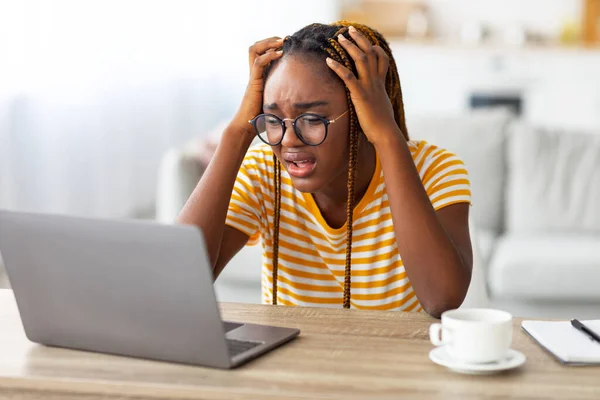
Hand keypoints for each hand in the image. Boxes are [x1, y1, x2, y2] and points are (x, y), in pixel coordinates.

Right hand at [231, 37, 282, 137]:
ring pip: (254, 50)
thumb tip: (304, 99)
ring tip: (280, 42)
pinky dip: (268, 55)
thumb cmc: (262, 118)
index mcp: (259, 76)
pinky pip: (258, 62)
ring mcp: (253, 76)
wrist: (247, 126)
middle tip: (283, 40)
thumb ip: (285, 96)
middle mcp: (254, 73)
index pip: (261, 53)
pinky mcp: (253, 82)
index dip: (272, 45)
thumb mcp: (276, 102)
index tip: (286, 44)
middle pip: (255, 48)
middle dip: (270, 40)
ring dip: (268, 43)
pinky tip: (279, 54)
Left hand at [326, 26, 399, 144]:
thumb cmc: (383, 125)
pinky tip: (328, 61)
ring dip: (349, 47)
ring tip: (340, 38)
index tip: (368, 43)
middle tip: (350, 30)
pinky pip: (348, 77)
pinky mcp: (360, 95)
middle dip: (359, 40)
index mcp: (381, 84)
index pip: (381, 60)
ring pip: (361, 59)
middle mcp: (376, 82)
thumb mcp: (381, 107)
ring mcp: (369, 86)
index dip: (375, 49)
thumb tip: (375, 103)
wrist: (386, 133)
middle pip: (370, 53)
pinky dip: (338, 67)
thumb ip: (377, 100)